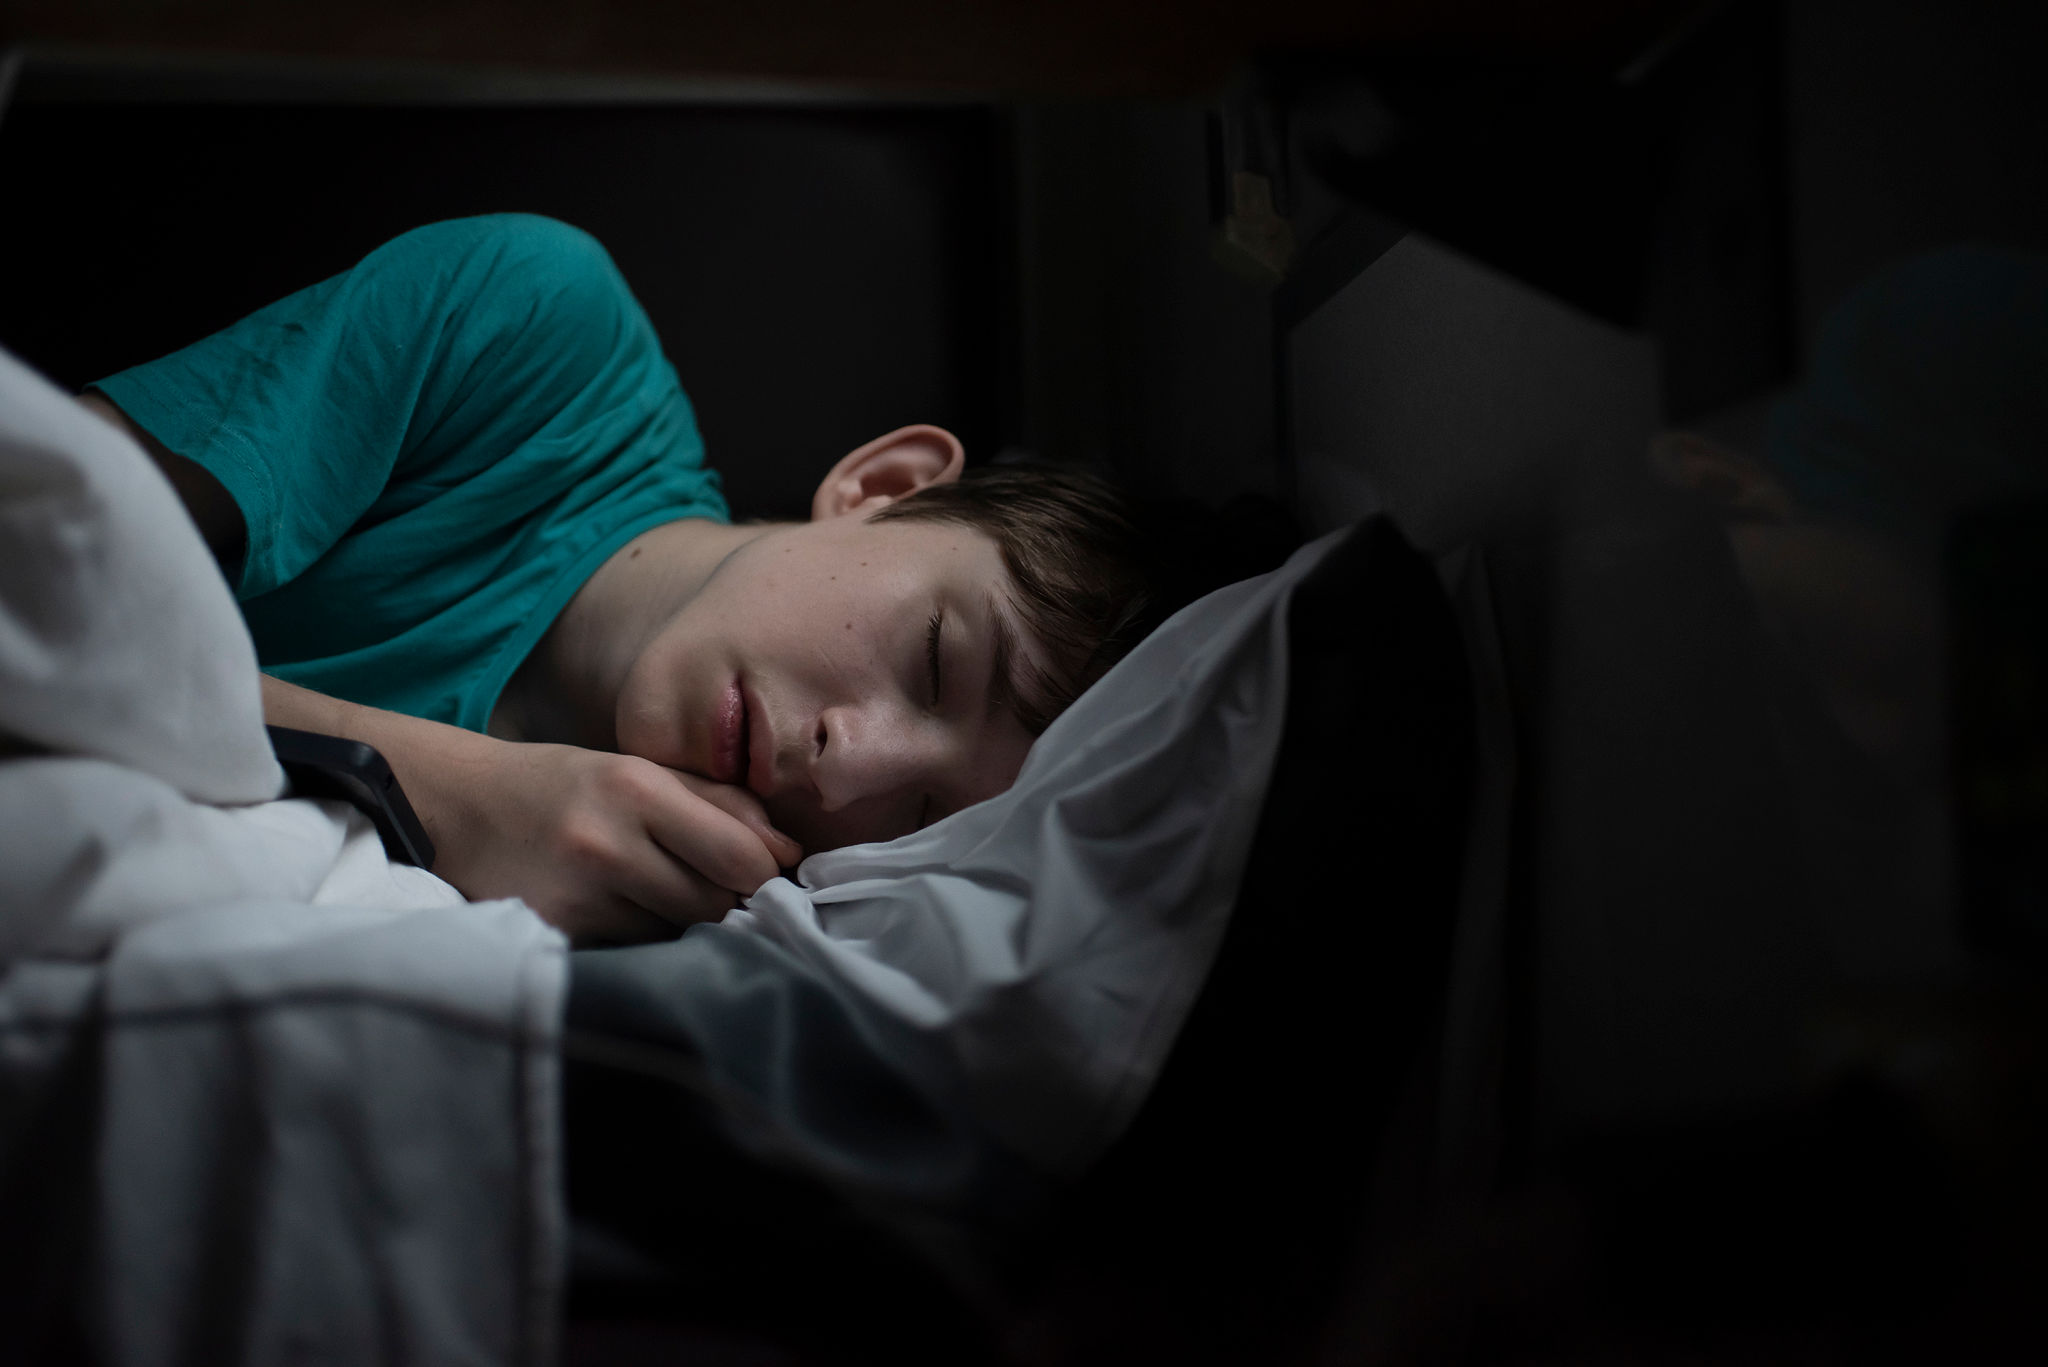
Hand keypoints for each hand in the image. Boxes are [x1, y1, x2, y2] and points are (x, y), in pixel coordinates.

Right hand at [434, 740, 802, 943]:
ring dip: (683, 923)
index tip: (763, 873)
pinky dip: (641, 939)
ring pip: (677, 934)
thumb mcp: (640, 771)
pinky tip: (621, 912)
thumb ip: (721, 803)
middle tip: (716, 888)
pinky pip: (632, 950)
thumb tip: (790, 851)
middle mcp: (608, 844)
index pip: (741, 857)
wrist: (458, 807)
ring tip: (657, 894)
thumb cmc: (565, 786)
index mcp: (637, 789)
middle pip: (715, 905)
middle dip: (729, 902)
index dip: (764, 873)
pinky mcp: (556, 934)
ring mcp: (579, 896)